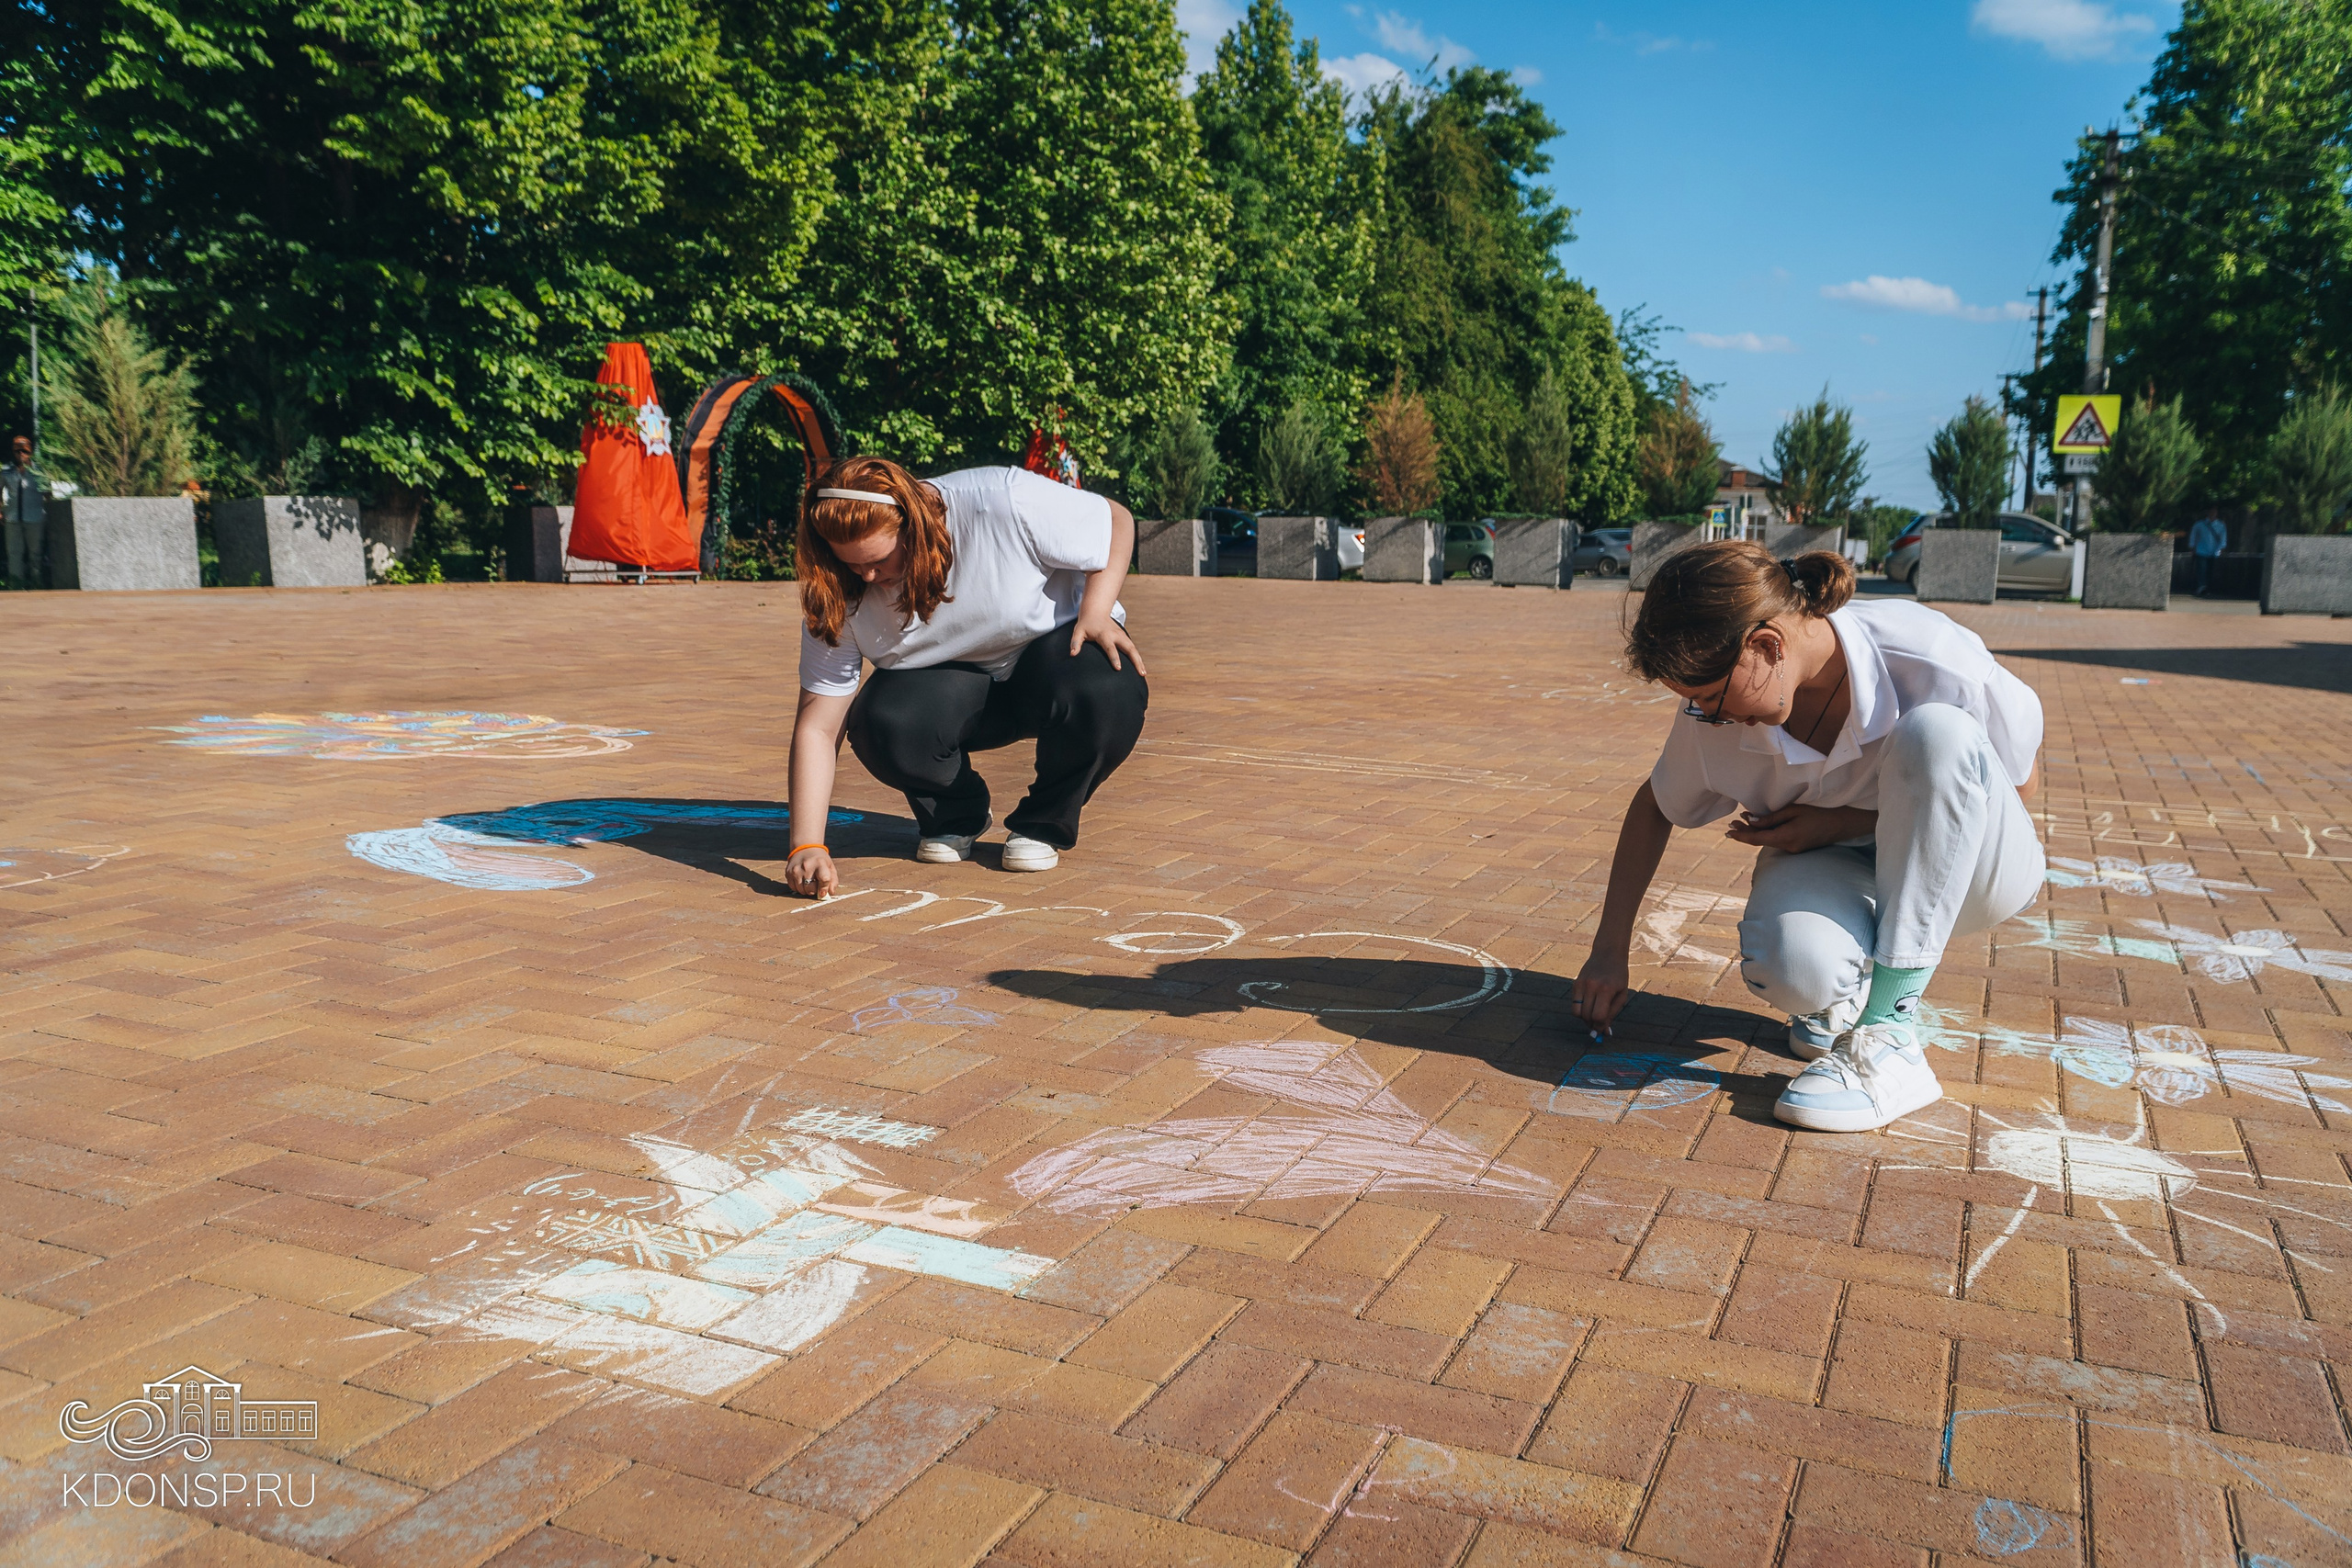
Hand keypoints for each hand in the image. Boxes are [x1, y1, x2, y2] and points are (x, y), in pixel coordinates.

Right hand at [785, 846, 837, 898]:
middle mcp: (806, 867)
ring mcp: (796, 870)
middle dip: (815, 890)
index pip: (824, 879)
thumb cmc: (820, 860)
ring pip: (802, 890)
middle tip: (816, 885)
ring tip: (809, 882)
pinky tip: (802, 881)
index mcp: (820, 863)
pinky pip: (794, 888)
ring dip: (806, 890)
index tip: (823, 892)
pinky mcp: (788, 873)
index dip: (824, 888)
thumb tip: (830, 892)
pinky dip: (799, 888)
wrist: (805, 848)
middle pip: (811, 888)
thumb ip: (833, 880)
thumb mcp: (830, 867)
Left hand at [1070, 612, 1147, 674]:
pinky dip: (1137, 658)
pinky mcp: (1125, 638)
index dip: (1114, 658)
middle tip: (1141, 673)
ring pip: (1133, 649)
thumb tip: (1072, 654)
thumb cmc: (1086, 625)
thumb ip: (1075, 642)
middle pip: (1129, 648)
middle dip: (1136, 660)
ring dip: (1139, 661)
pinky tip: (1140, 668)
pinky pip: (1133, 649)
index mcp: (1105, 634)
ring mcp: (1122, 636)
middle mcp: (1116, 635)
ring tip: (1143, 673)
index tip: (1118, 668)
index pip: (1111, 648)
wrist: (1096, 612)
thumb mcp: (1078, 631)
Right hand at [1571, 949, 1632, 1037]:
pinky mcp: (1575, 983)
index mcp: (1606, 989)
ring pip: (1577, 1012)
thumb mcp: (1621, 995)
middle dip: (1592, 1024)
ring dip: (1584, 1018)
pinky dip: (1580, 1009)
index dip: (1601, 1026)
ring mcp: (1581, 984)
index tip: (1604, 1030)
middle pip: (1587, 1016)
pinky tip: (1589, 1005)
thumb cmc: (1618, 976)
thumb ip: (1612, 1014)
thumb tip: (1604, 1032)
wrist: (1608, 954)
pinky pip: (1573, 1004)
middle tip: (1599, 1024)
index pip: (1599, 1016)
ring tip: (1593, 1015)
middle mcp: (1591, 986)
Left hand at [1724, 803, 1871, 853]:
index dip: (1741, 835)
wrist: (1842, 824)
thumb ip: (1771, 818)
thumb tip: (1751, 821)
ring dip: (1755, 832)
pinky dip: (1767, 833)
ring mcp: (1793, 849)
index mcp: (1786, 837)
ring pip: (1768, 841)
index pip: (1757, 839)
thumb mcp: (1793, 811)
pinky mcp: (1797, 847)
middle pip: (1760, 841)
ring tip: (1741, 821)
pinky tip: (1760, 825)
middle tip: (1731, 823)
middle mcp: (1787, 847)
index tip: (1728, 831)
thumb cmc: (1819, 813)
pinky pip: (1777, 840)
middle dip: (1745, 832)